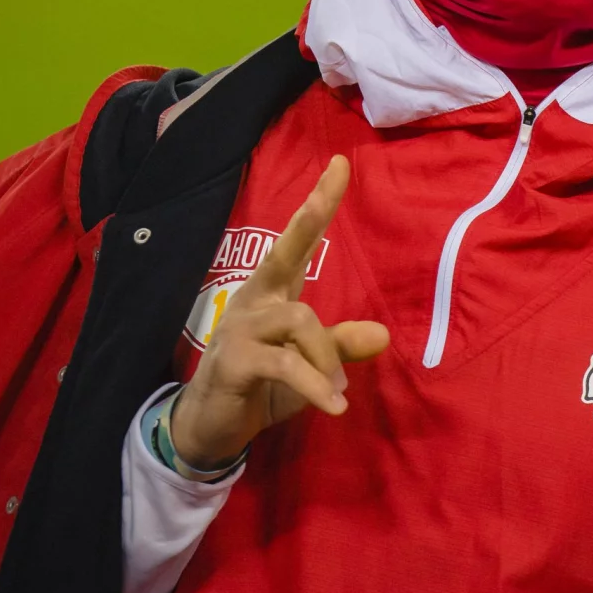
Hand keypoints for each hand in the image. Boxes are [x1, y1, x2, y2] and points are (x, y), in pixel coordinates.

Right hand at [170, 156, 389, 468]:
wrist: (210, 427)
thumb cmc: (262, 387)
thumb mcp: (309, 366)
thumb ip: (340, 345)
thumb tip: (383, 335)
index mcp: (274, 293)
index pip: (298, 241)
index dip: (319, 201)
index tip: (340, 164)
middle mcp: (255, 300)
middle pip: (284, 252)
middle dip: (309, 216)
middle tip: (332, 182)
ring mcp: (241, 329)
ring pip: (299, 321)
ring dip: (326, 356)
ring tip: (336, 390)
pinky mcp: (234, 362)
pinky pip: (286, 364)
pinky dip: (316, 385)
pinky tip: (334, 406)